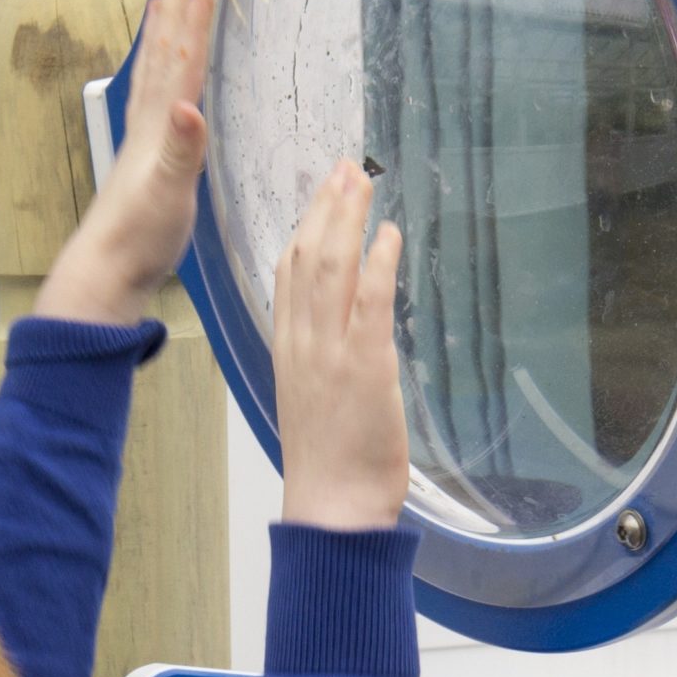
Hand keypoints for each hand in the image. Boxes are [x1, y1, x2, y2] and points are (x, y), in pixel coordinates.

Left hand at [35, 0, 215, 326]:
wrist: (108, 270)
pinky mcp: (144, 167)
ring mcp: (144, 146)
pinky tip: (162, 89)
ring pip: (152, 79)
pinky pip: (152, 109)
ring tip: (160, 10)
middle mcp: (149, 129)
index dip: (191, 27)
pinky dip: (157, 86)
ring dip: (160, 43)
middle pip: (162, 61)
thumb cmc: (140, 236)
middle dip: (171, 17)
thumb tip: (190, 108)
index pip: (180, 67)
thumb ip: (182, 150)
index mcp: (160, 130)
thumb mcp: (170, 192)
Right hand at [274, 161, 408, 530]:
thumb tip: (344, 343)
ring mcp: (331, 352)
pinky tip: (389, 236)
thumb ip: (324, 365)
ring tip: (363, 183)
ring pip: (331, 269)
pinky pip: (369, 303)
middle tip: (345, 168)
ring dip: (349, 220)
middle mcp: (303, 343)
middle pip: (307, 258)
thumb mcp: (314, 404)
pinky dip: (378, 264)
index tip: (320, 197)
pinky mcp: (364, 366)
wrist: (333, 507)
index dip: (304, 228)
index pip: (287, 275)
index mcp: (288, 351)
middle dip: (326, 208)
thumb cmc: (331, 467)